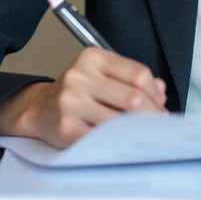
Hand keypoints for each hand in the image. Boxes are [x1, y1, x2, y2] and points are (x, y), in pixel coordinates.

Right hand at [0, 47, 166, 147]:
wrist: (40, 109)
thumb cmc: (78, 92)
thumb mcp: (102, 75)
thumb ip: (131, 79)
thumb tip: (160, 92)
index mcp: (92, 58)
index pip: (138, 74)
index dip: (155, 93)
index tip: (160, 104)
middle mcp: (80, 77)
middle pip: (133, 98)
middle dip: (153, 114)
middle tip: (158, 123)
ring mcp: (71, 103)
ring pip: (121, 120)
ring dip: (138, 130)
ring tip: (143, 132)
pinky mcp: (66, 128)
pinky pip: (103, 138)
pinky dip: (118, 140)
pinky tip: (122, 140)